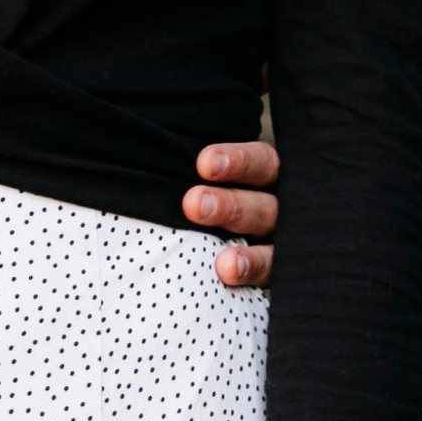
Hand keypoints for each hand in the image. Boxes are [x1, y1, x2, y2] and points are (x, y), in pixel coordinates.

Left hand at [186, 137, 279, 288]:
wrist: (249, 255)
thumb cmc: (211, 198)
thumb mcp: (213, 179)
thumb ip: (189, 169)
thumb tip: (133, 144)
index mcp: (270, 176)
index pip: (260, 162)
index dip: (236, 161)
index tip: (203, 165)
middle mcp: (284, 208)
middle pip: (264, 204)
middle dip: (230, 206)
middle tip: (193, 206)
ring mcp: (289, 243)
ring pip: (273, 244)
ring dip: (248, 254)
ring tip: (223, 265)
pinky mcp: (286, 273)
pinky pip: (274, 276)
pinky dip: (254, 274)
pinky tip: (231, 276)